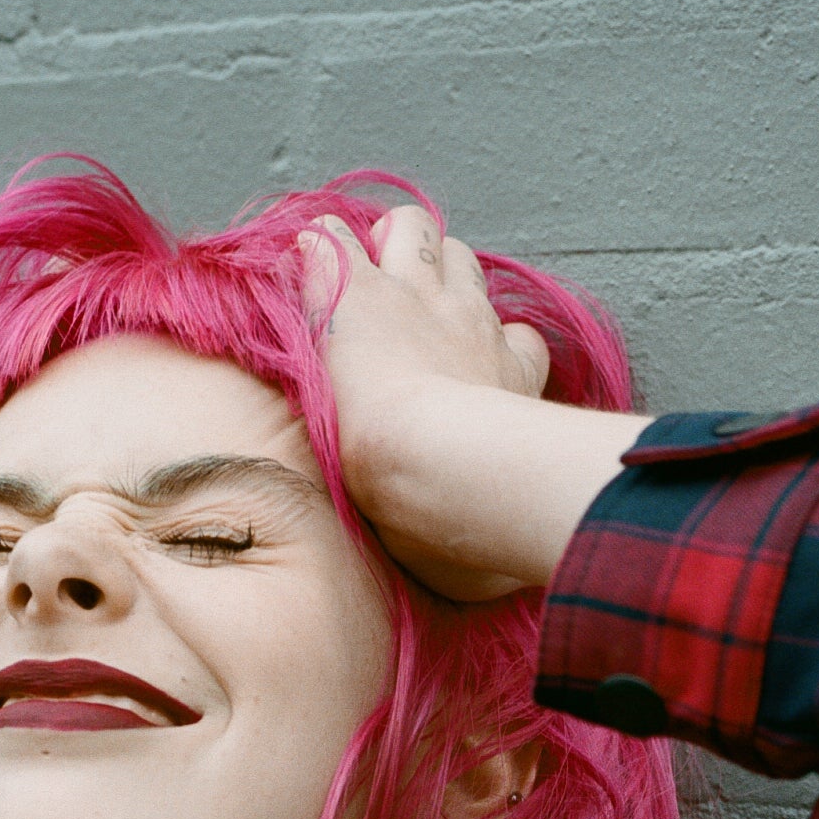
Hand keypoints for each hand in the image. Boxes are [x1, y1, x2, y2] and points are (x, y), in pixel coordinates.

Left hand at [303, 205, 640, 600]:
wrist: (438, 473)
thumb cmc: (475, 523)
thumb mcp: (501, 539)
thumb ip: (496, 554)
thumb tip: (500, 589)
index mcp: (510, 378)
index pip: (516, 344)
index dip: (489, 351)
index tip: (463, 378)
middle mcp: (472, 323)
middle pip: (466, 267)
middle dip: (439, 278)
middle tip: (404, 314)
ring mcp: (417, 297)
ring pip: (414, 229)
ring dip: (390, 244)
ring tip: (360, 277)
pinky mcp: (358, 293)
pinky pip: (331, 240)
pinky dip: (318, 249)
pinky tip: (302, 267)